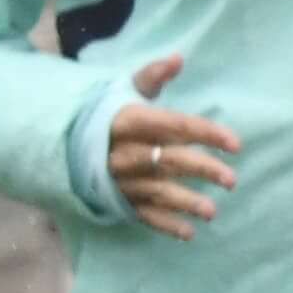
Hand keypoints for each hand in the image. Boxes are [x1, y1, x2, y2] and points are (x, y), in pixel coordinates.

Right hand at [106, 53, 240, 238]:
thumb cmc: (105, 117)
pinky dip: (164, 225)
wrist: (58, 145)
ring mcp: (118, 179)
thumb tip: (178, 58)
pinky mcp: (115, 199)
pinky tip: (188, 234)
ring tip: (212, 211)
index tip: (235, 144)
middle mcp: (122, 152)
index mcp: (127, 122)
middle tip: (231, 179)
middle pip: (168, 160)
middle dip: (201, 169)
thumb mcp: (123, 92)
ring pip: (156, 191)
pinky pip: (141, 214)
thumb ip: (151, 77)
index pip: (173, 125)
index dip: (206, 133)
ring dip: (185, 202)